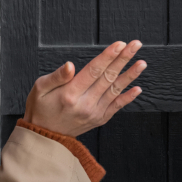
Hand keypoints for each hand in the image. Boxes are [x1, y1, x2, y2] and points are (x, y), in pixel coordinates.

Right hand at [23, 40, 145, 136]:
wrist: (44, 137)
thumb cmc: (40, 109)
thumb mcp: (40, 89)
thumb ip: (56, 76)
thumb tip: (70, 65)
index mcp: (70, 94)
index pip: (94, 70)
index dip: (108, 56)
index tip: (120, 44)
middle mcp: (85, 104)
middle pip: (108, 77)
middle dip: (123, 59)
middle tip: (135, 45)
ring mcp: (94, 113)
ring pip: (115, 90)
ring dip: (130, 76)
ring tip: (142, 63)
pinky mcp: (99, 119)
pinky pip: (116, 107)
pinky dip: (128, 97)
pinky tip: (138, 88)